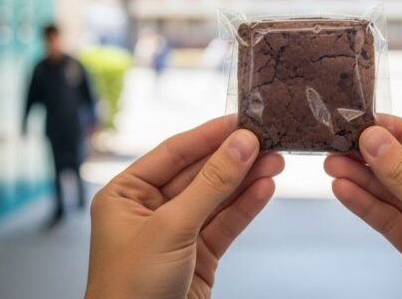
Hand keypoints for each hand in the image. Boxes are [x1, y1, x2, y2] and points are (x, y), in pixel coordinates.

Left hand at [85, 117, 283, 298]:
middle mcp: (149, 210)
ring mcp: (176, 233)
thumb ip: (211, 184)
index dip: (208, 135)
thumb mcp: (172, 228)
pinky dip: (246, 207)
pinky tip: (265, 188)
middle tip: (266, 139)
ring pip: (217, 198)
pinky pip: (225, 224)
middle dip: (233, 158)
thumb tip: (241, 144)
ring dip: (246, 180)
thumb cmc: (130, 289)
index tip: (240, 120)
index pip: (173, 153)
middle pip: (199, 174)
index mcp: (125, 195)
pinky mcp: (198, 256)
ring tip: (276, 160)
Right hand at [325, 116, 401, 298]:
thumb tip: (374, 138)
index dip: (399, 131)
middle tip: (339, 143)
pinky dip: (367, 205)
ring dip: (365, 179)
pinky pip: (392, 218)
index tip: (365, 120)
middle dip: (375, 157)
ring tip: (331, 165)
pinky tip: (344, 190)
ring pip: (397, 193)